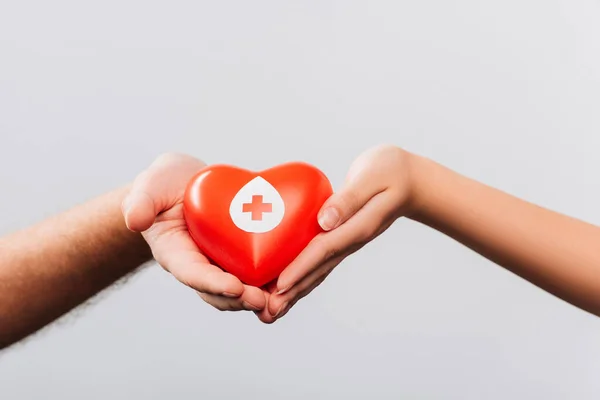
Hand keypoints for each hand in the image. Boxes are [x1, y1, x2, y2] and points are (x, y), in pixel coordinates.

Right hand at [122, 153, 266, 312]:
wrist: (182, 184)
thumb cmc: (162, 186)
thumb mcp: (149, 187)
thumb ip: (140, 201)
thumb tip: (135, 219)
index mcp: (176, 254)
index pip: (193, 273)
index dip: (213, 283)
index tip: (235, 288)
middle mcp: (199, 265)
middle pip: (219, 291)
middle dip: (241, 299)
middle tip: (264, 301)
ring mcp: (219, 263)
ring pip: (240, 289)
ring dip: (260, 298)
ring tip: (281, 300)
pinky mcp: (239, 255)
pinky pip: (255, 272)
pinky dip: (271, 281)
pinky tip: (292, 280)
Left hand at [258, 145, 416, 321]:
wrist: (410, 181)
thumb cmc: (390, 171)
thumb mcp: (371, 178)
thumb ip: (349, 199)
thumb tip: (325, 220)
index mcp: (358, 226)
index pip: (324, 250)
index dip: (301, 267)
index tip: (280, 285)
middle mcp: (351, 240)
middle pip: (318, 270)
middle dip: (293, 292)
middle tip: (268, 311)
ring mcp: (347, 243)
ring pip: (318, 271)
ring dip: (295, 291)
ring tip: (272, 309)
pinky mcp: (342, 238)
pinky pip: (319, 261)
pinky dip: (302, 276)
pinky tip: (285, 285)